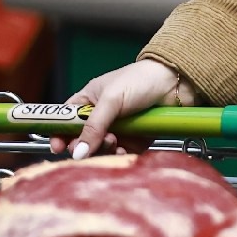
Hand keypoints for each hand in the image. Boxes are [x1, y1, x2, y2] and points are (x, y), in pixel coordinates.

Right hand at [64, 59, 191, 158]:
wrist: (177, 82)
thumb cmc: (141, 80)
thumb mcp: (111, 99)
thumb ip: (93, 126)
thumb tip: (77, 151)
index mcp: (90, 100)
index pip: (67, 120)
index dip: (60, 134)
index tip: (58, 147)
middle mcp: (102, 116)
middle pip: (83, 140)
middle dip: (83, 146)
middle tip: (88, 147)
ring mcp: (119, 128)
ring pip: (102, 150)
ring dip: (104, 150)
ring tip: (114, 142)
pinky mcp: (136, 138)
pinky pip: (122, 154)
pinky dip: (120, 156)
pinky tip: (123, 151)